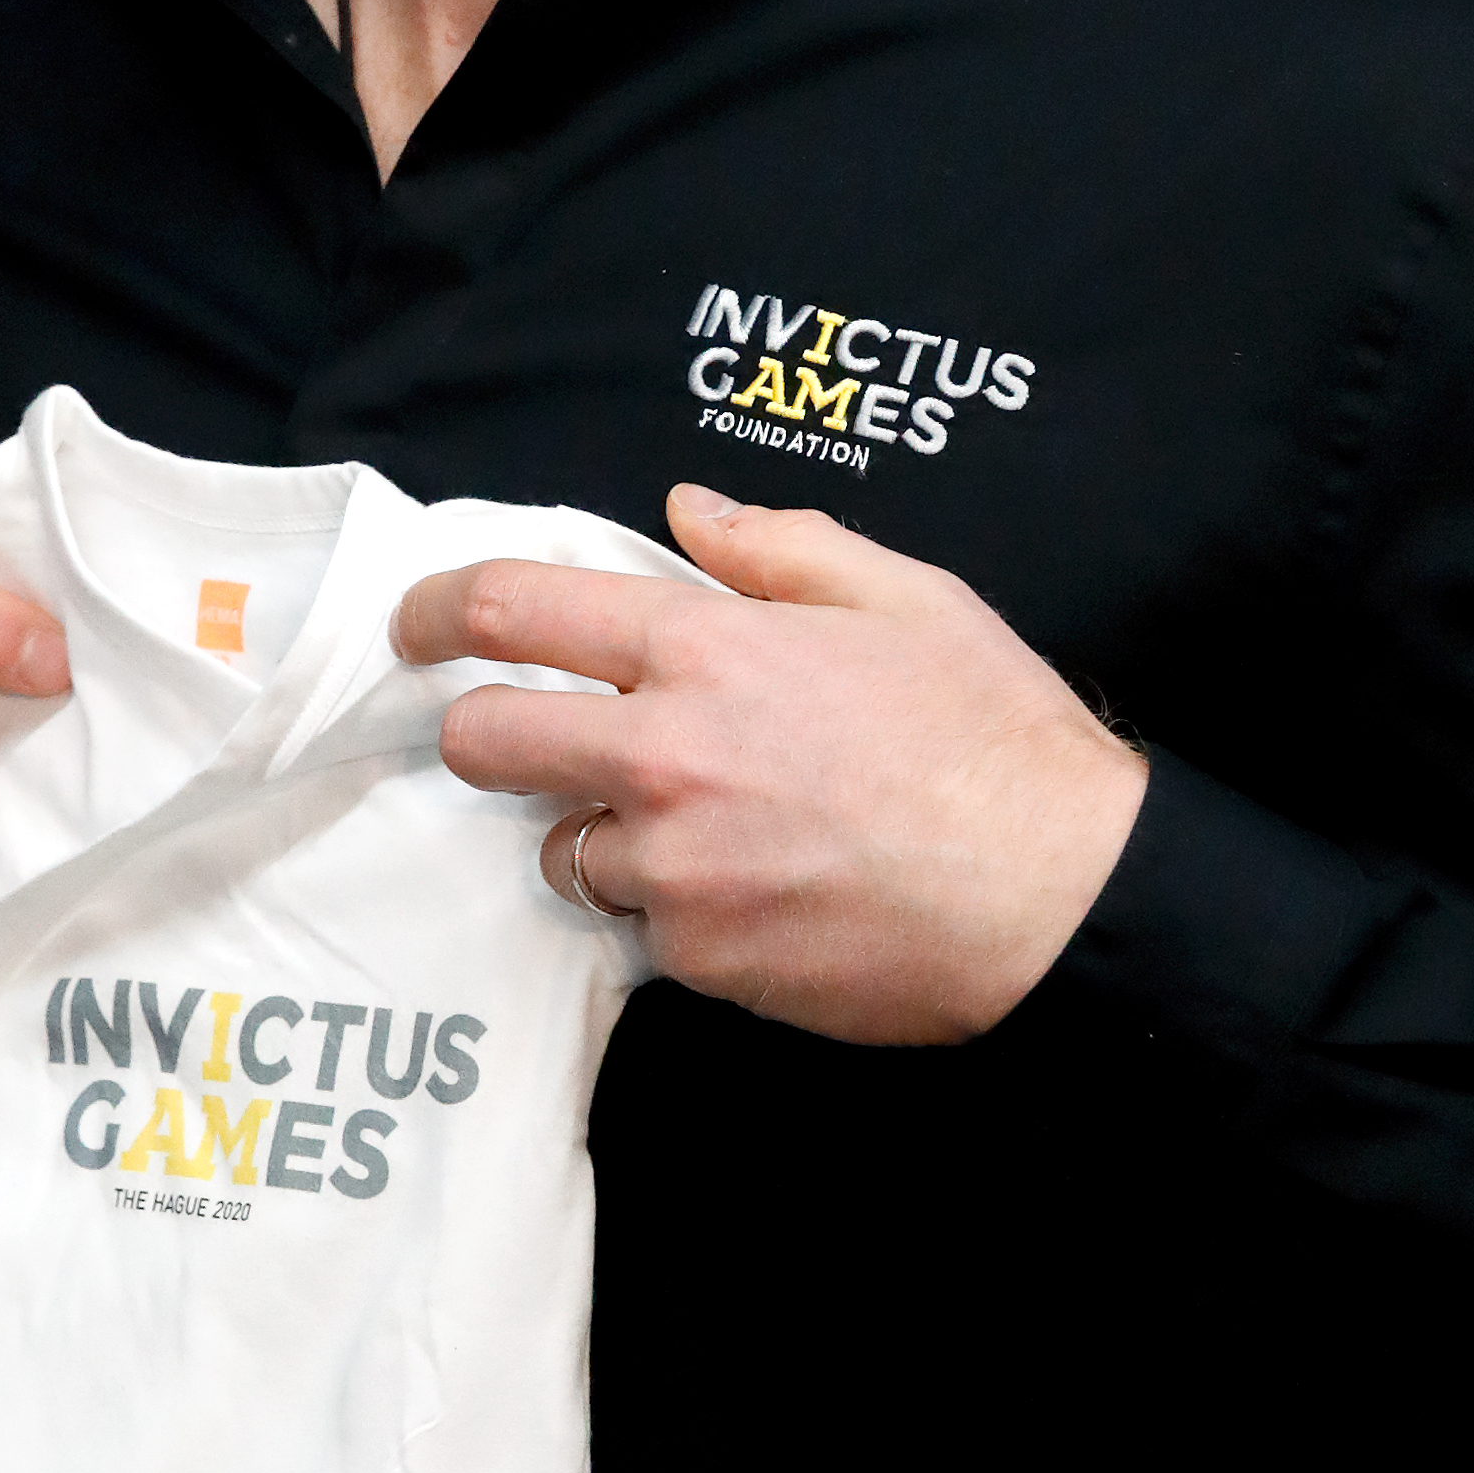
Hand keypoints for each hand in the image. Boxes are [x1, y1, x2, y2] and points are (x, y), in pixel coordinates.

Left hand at [390, 485, 1147, 1042]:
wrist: (1059, 898)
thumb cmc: (994, 735)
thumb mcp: (904, 598)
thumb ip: (779, 547)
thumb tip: (685, 513)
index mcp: (706, 648)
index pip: (512, 610)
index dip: (437, 609)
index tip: (414, 625)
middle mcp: (666, 757)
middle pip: (485, 743)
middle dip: (479, 734)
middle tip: (515, 739)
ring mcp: (675, 868)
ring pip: (561, 850)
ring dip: (600, 834)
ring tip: (699, 827)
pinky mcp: (702, 959)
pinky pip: (643, 928)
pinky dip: (677, 909)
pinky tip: (760, 890)